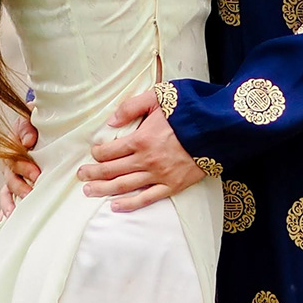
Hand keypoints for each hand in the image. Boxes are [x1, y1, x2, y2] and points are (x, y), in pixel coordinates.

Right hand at [0, 116, 40, 220]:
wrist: (38, 128)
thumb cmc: (36, 126)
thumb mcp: (29, 120)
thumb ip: (26, 128)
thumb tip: (28, 142)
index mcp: (13, 149)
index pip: (13, 159)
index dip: (23, 167)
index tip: (36, 174)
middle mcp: (9, 165)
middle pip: (10, 178)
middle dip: (21, 187)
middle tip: (32, 194)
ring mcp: (11, 178)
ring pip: (6, 193)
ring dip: (9, 204)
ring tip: (14, 215)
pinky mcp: (15, 189)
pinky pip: (6, 202)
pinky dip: (3, 212)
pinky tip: (4, 223)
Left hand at [79, 90, 205, 209]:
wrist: (221, 127)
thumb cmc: (190, 109)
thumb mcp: (159, 96)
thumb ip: (132, 107)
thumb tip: (111, 121)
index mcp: (141, 138)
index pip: (109, 151)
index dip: (97, 153)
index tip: (93, 153)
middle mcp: (147, 160)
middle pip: (112, 170)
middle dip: (93, 173)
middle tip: (81, 176)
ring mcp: (160, 175)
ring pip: (124, 186)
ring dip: (103, 189)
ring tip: (89, 191)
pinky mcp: (173, 185)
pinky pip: (147, 198)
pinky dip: (129, 204)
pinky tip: (115, 206)